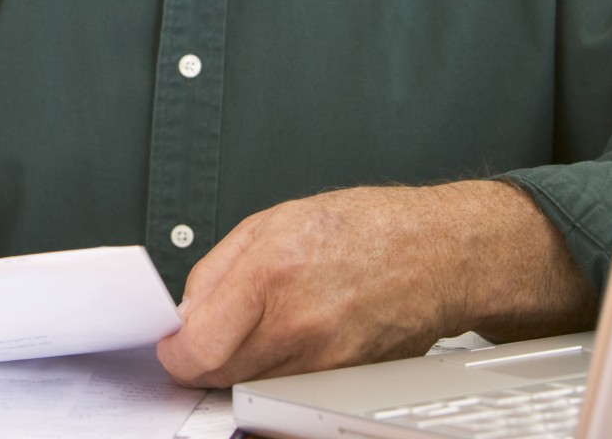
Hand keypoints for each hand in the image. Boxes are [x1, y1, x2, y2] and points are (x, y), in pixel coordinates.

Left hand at [156, 182, 593, 387]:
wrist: (437, 254)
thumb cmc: (364, 229)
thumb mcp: (270, 222)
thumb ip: (216, 272)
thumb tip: (184, 315)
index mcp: (271, 273)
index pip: (198, 348)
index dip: (175, 351)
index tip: (173, 343)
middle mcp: (299, 325)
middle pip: (219, 376)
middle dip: (204, 360)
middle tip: (209, 335)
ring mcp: (326, 362)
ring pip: (252, 386)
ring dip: (242, 366)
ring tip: (262, 326)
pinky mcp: (345, 383)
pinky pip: (289, 389)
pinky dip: (278, 372)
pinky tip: (293, 339)